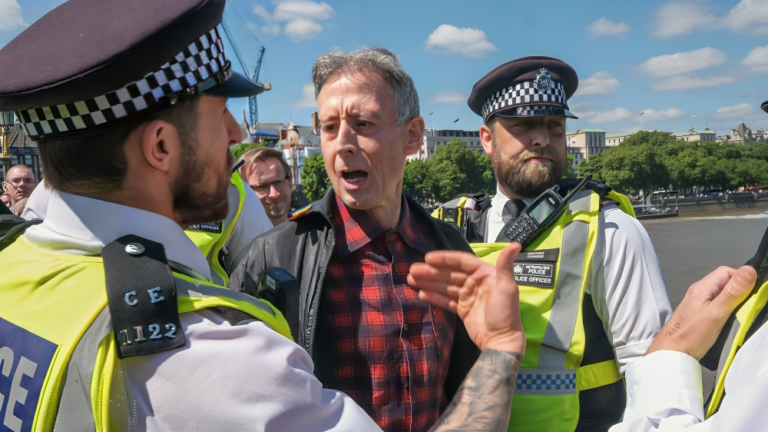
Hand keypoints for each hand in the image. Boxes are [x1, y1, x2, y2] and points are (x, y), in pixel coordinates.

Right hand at [408, 243, 525, 352]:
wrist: (501, 341)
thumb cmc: (505, 313)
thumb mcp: (507, 288)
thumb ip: (505, 266)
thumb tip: (515, 244)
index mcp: (485, 274)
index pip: (462, 261)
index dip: (445, 259)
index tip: (428, 258)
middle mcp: (475, 282)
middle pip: (450, 273)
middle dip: (431, 272)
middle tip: (412, 271)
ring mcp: (468, 296)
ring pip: (445, 286)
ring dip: (429, 282)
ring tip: (411, 280)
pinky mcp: (462, 309)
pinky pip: (446, 300)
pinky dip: (434, 297)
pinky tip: (421, 294)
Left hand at [647, 265, 756, 359]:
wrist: (672, 352)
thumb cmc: (689, 335)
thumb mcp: (716, 312)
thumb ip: (732, 292)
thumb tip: (747, 271)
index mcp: (702, 288)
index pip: (727, 272)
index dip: (742, 279)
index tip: (752, 292)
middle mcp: (699, 294)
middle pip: (725, 285)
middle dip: (739, 294)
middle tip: (745, 308)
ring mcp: (698, 305)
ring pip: (722, 298)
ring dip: (733, 306)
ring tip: (736, 318)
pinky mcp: (699, 316)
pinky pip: (717, 309)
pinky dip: (726, 314)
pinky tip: (728, 325)